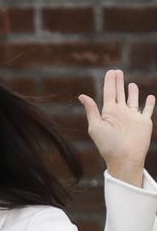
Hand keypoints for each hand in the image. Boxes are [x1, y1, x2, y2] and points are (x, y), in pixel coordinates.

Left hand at [78, 70, 154, 186]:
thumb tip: (81, 95)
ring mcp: (133, 117)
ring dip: (132, 92)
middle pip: (120, 93)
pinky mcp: (144, 122)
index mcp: (109, 113)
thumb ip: (91, 110)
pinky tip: (150, 97)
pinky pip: (147, 110)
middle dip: (119, 82)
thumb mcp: (95, 126)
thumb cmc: (108, 145)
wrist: (124, 158)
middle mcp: (120, 113)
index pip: (109, 93)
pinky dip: (149, 103)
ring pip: (133, 100)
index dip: (110, 82)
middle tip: (117, 71)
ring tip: (131, 84)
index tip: (111, 71)